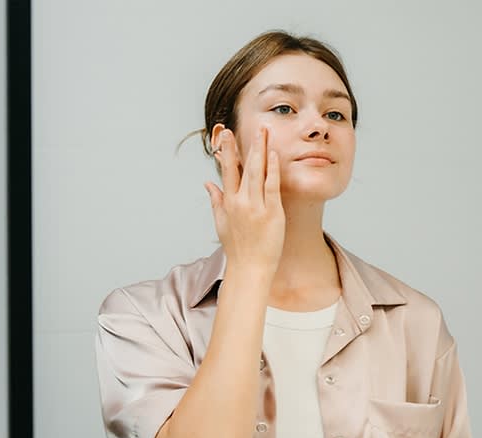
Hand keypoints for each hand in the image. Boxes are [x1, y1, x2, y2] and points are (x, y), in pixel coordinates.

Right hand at [204, 126, 284, 275]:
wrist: (250, 269)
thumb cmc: (238, 248)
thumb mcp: (221, 223)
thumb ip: (215, 200)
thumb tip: (207, 183)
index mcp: (228, 203)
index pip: (227, 171)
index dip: (227, 151)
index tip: (226, 133)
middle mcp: (240, 202)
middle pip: (243, 167)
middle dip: (246, 144)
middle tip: (250, 125)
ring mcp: (256, 206)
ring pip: (257, 172)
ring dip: (260, 150)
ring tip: (264, 132)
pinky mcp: (272, 212)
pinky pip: (272, 186)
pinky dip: (272, 169)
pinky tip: (273, 154)